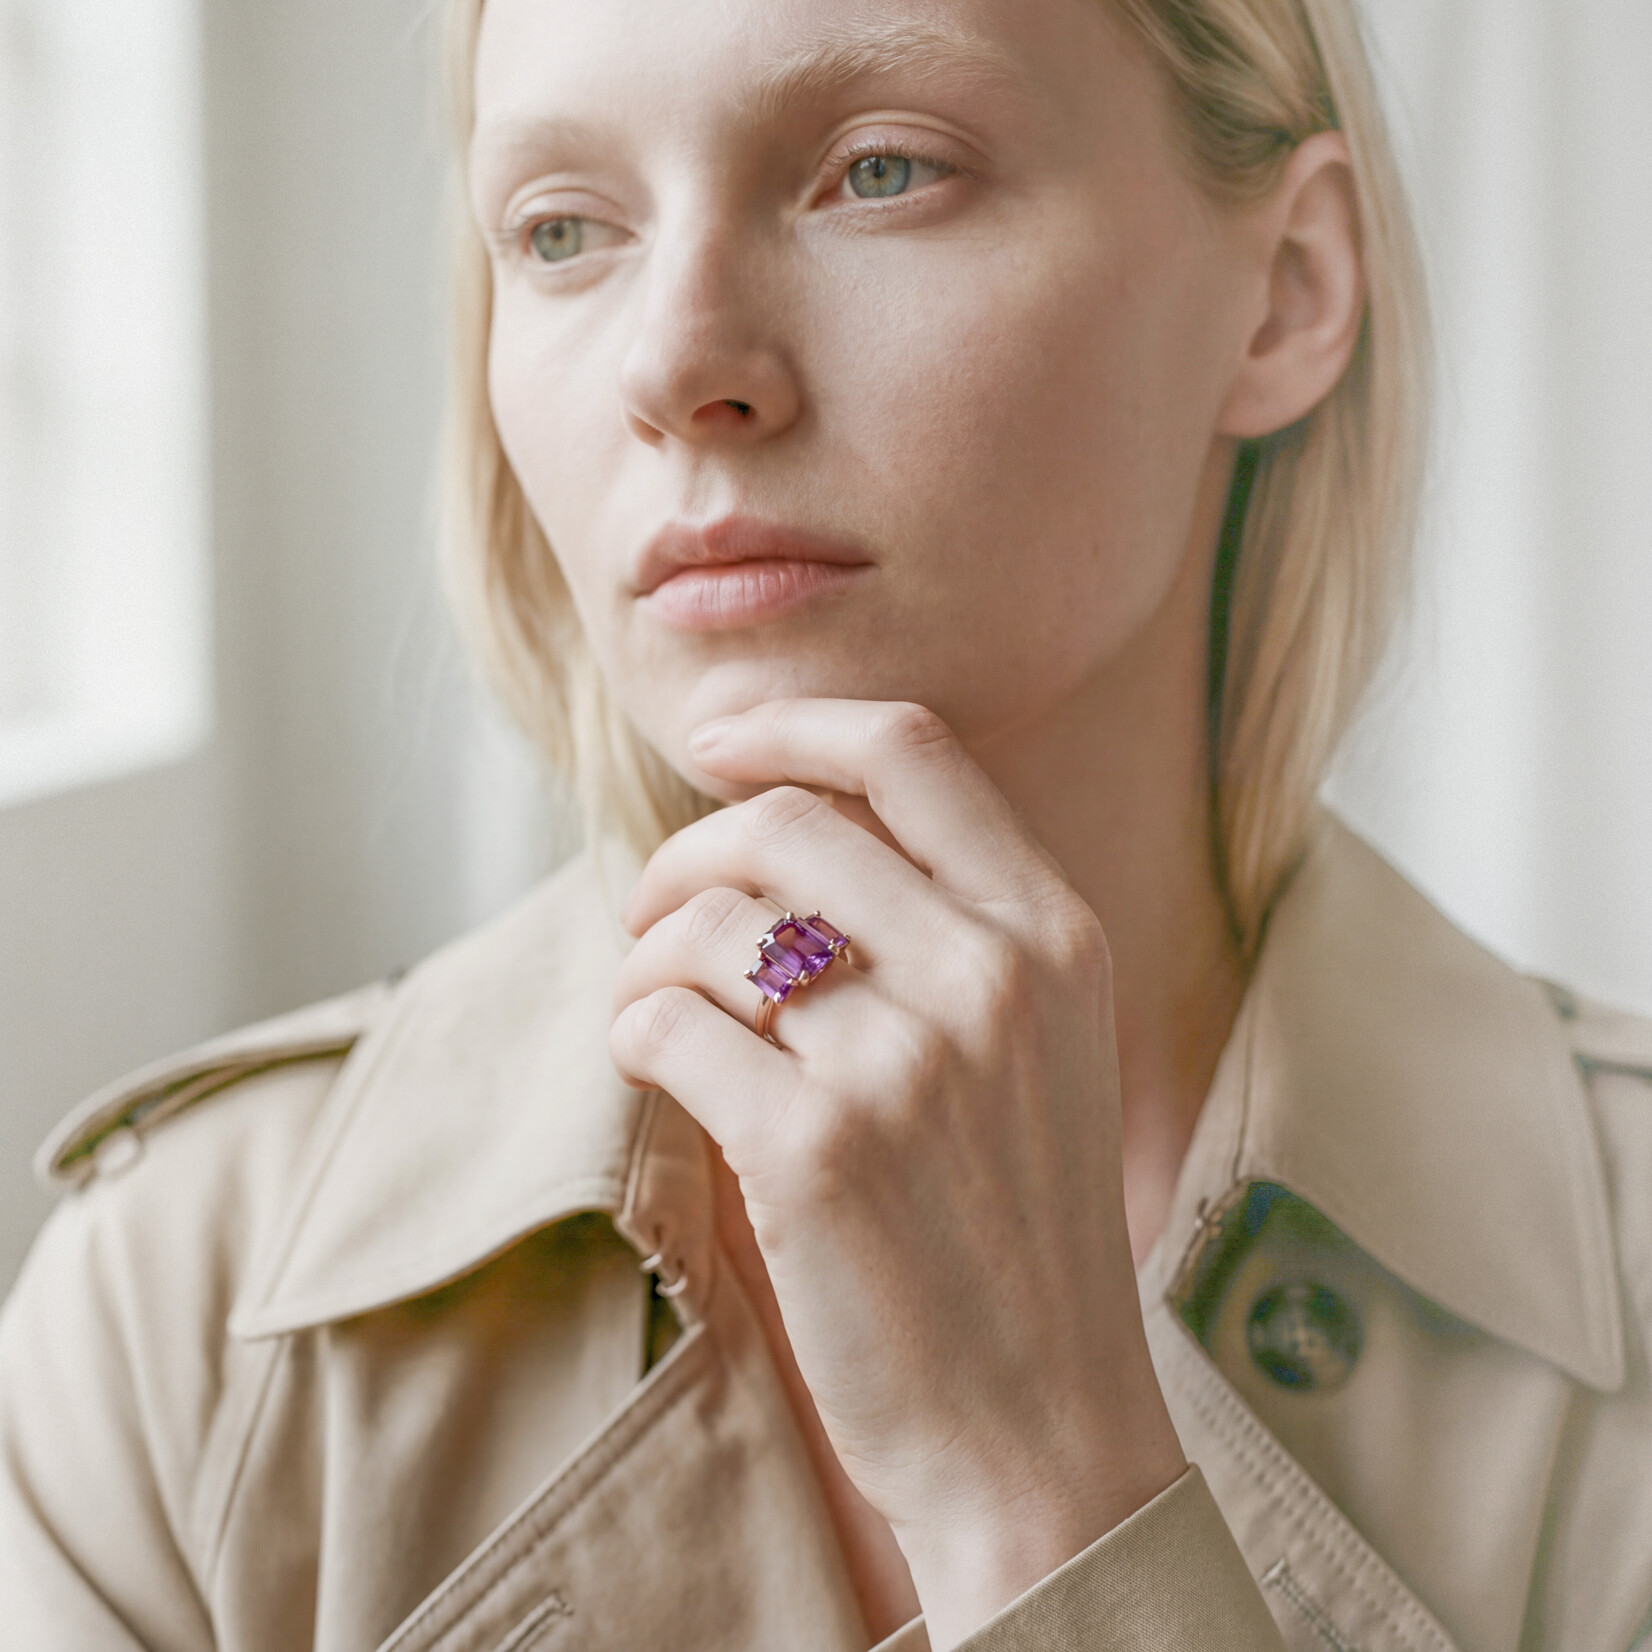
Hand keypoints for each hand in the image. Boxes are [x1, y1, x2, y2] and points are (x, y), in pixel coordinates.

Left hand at [610, 701, 1184, 1647]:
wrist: (1040, 1426)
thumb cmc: (1021, 1231)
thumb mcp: (1044, 1049)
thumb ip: (954, 930)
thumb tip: (785, 831)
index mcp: (1055, 934)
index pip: (911, 751)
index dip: (794, 724)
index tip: (718, 742)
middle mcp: (991, 975)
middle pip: (784, 822)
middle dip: (690, 850)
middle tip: (656, 908)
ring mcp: (905, 1062)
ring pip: (709, 924)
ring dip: (648, 952)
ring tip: (653, 1003)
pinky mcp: (813, 1150)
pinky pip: (664, 1020)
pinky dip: (632, 1027)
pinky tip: (652, 1063)